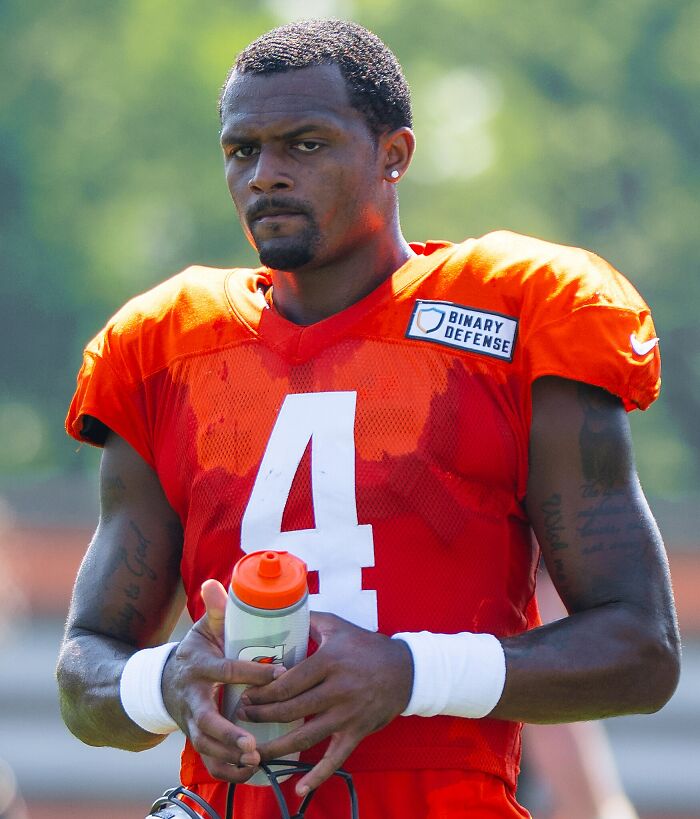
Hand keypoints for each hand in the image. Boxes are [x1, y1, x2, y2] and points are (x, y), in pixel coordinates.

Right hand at [161, 579, 284, 781]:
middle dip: (229, 734)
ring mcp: (192, 722)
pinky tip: (250, 771)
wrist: (168, 682)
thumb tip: (216, 583)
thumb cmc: (199, 651)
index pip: (226, 670)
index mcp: (200, 666)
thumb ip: (217, 609)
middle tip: (253, 743)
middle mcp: (193, 698)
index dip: (253, 674)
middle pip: (206, 720)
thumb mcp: (205, 628)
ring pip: (206, 745)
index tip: (280, 674)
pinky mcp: (197, 739)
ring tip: (255, 760)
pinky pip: (209, 760)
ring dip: (229, 756)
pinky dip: (227, 770)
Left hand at [237, 611, 412, 796]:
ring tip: (253, 749)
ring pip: (305, 736)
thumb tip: (278, 611)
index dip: (262, 692)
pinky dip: (318, 776)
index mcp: (329, 662)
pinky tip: (299, 788)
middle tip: (241, 716)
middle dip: (261, 715)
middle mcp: (337, 690)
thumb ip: (308, 620)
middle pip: (291, 709)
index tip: (245, 693)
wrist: (405, 669)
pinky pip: (336, 759)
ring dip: (276, 746)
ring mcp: (348, 715)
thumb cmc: (366, 646)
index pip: (287, 682)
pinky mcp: (357, 733)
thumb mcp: (337, 627)